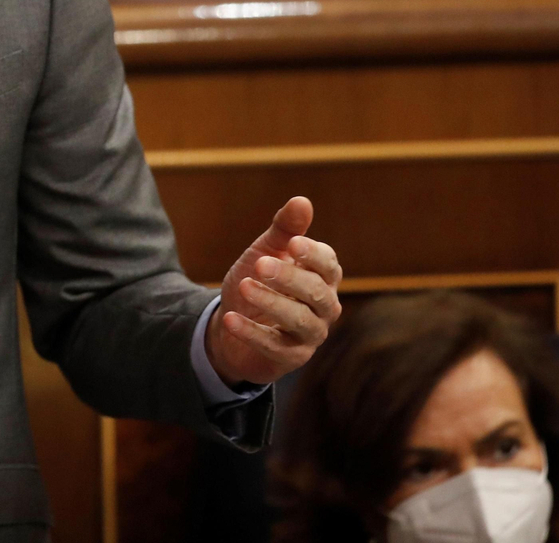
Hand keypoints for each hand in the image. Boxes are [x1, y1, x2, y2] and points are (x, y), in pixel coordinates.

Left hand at [206, 196, 341, 387]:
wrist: (234, 320)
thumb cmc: (258, 280)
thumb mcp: (266, 251)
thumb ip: (284, 229)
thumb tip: (302, 201)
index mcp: (323, 277)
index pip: (328, 264)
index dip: (313, 255)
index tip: (293, 244)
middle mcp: (324, 306)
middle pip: (317, 292)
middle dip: (289, 278)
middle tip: (259, 265)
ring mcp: (310, 334)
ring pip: (301, 321)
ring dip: (271, 303)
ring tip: (243, 286)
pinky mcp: (291, 357)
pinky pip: (275, 346)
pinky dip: (252, 332)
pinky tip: (230, 318)